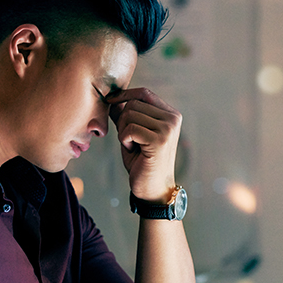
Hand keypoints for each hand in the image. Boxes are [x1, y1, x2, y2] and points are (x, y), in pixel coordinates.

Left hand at [107, 88, 181, 202]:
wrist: (152, 189)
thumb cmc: (141, 162)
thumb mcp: (131, 135)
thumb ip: (125, 116)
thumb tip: (113, 99)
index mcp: (170, 114)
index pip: (144, 93)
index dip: (124, 95)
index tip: (109, 101)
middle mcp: (172, 118)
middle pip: (134, 103)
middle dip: (123, 121)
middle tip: (129, 140)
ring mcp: (168, 128)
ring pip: (130, 115)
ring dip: (123, 132)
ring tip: (133, 147)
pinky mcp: (160, 139)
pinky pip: (130, 129)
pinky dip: (125, 140)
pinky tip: (133, 151)